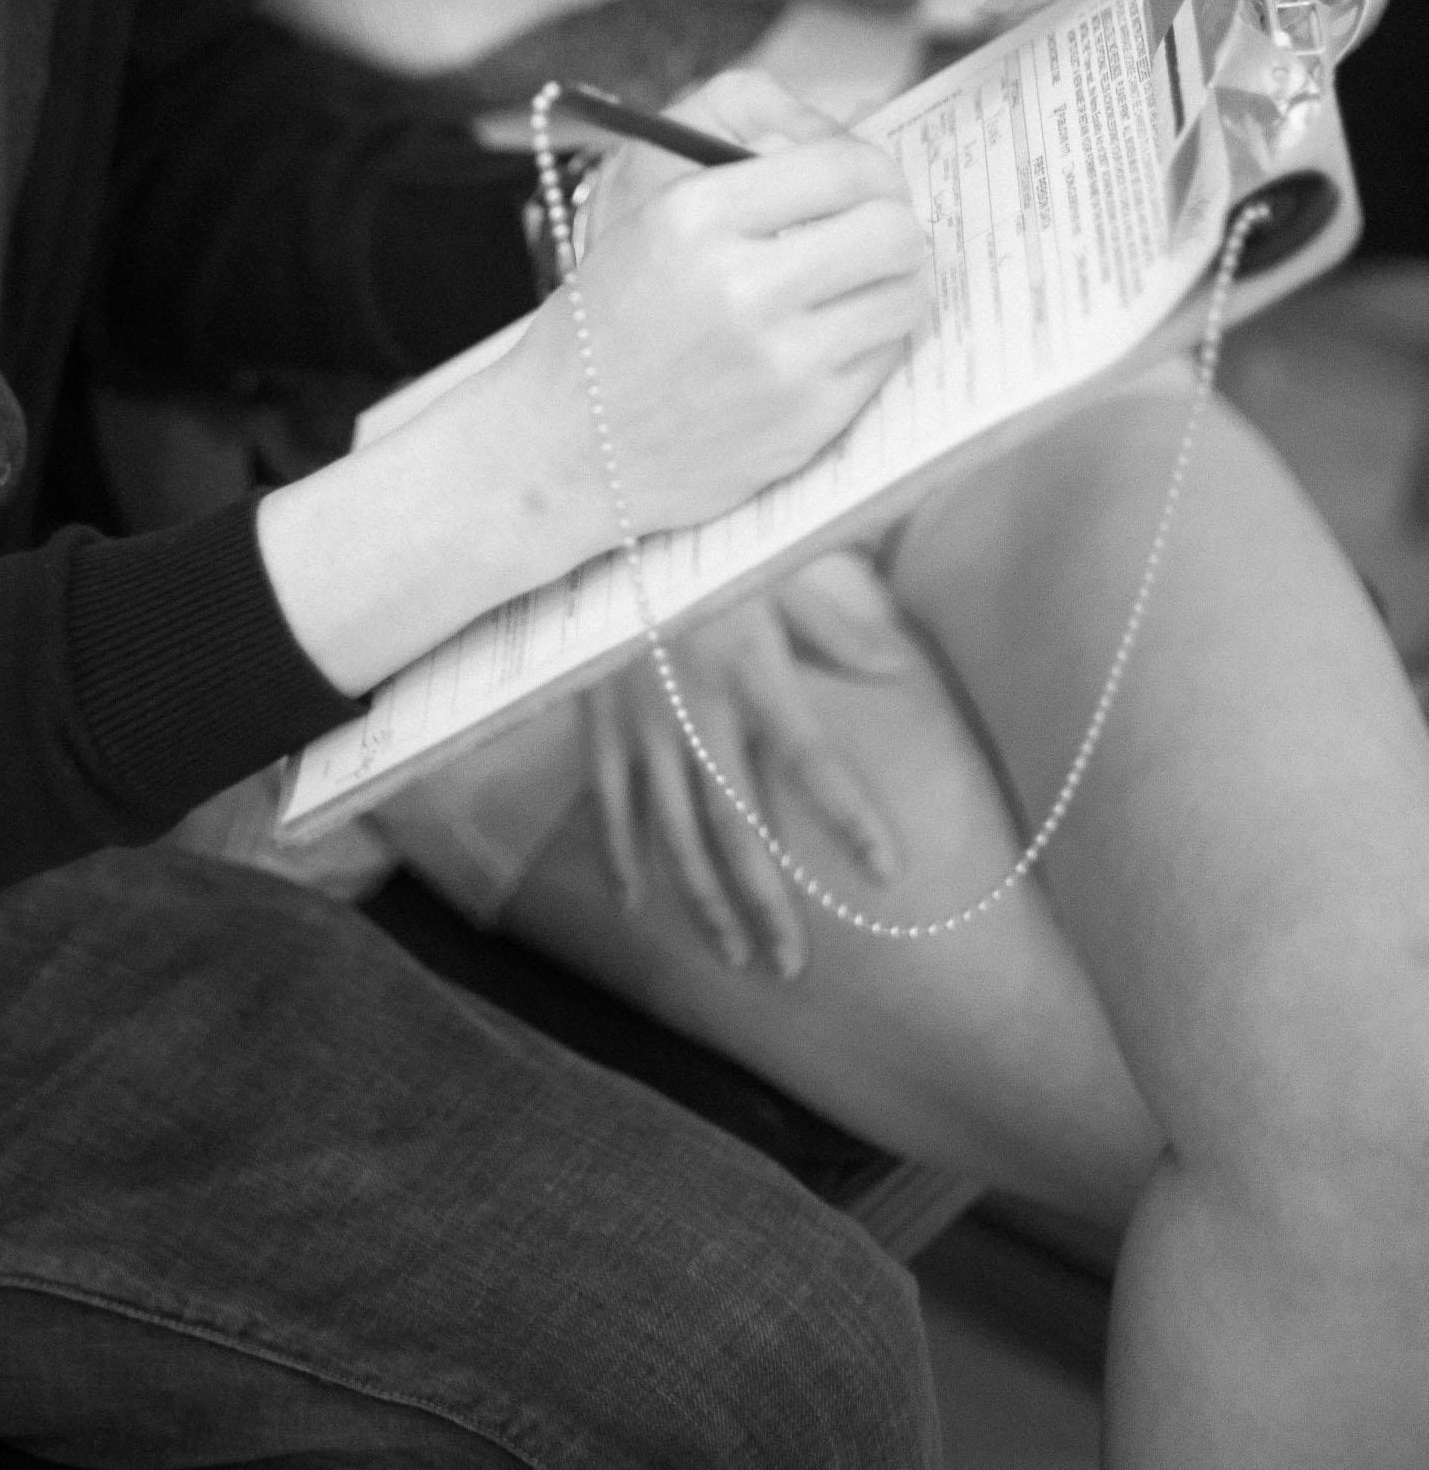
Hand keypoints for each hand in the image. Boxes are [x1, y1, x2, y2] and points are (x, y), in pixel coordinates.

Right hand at [517, 69, 933, 545]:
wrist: (572, 442)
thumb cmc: (616, 319)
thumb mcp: (653, 215)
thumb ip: (751, 167)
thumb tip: (862, 128)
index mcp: (695, 215)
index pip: (842, 166)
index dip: (875, 167)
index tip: (873, 180)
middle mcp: (741, 285)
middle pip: (892, 229)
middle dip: (896, 222)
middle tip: (879, 231)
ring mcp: (780, 359)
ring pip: (906, 293)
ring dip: (895, 282)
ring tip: (862, 284)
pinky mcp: (807, 419)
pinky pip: (888, 355)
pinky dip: (874, 339)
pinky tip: (836, 337)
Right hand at [583, 554, 909, 977]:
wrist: (607, 527)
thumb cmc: (705, 545)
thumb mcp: (774, 573)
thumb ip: (832, 629)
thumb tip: (894, 666)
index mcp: (751, 671)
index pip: (810, 759)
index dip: (847, 818)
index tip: (886, 871)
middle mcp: (697, 710)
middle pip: (737, 827)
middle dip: (766, 903)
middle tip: (791, 966)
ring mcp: (642, 725)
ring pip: (674, 834)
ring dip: (704, 902)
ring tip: (736, 958)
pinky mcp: (600, 726)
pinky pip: (610, 807)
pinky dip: (621, 859)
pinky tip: (639, 908)